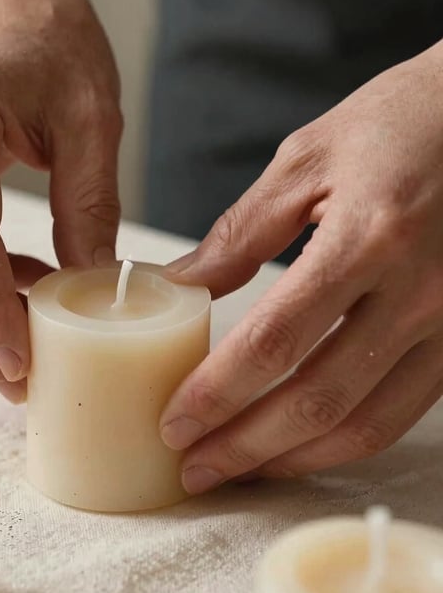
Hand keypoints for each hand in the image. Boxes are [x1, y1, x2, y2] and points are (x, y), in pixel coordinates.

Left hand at [160, 42, 442, 491]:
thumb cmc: (401, 121)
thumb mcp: (308, 158)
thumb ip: (241, 232)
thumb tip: (179, 285)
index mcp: (368, 237)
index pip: (275, 342)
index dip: (218, 394)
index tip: (174, 423)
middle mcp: (420, 292)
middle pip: (318, 401)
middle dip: (245, 447)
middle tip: (192, 470)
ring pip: (366, 424)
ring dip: (293, 460)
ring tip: (236, 471)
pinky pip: (401, 412)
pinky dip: (342, 441)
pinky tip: (297, 446)